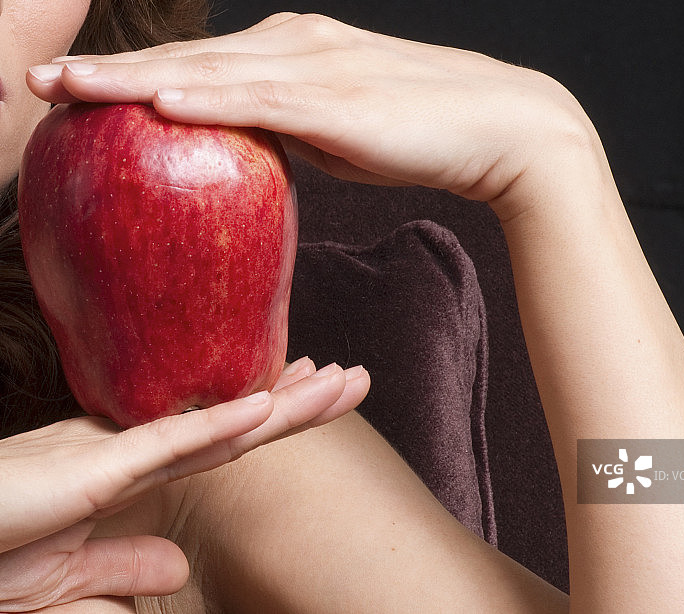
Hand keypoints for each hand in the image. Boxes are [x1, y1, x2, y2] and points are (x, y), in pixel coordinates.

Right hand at [0, 357, 367, 610]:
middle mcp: (135, 448)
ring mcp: (116, 453)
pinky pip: (166, 445)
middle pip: (236, 422)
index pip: (222, 439)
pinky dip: (218, 425)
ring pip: (219, 425)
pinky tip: (267, 408)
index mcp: (132, 466)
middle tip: (352, 377)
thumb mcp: (69, 569)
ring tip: (340, 380)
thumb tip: (179, 567)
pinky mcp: (91, 469)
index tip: (312, 394)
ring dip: (284, 404)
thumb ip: (126, 562)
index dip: (272, 416)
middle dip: (299, 400)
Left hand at [27, 13, 595, 214]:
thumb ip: (291, 128)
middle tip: (39, 82)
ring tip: (67, 90)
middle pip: (187, 57)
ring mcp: (316, 67)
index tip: (77, 92)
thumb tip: (252, 147)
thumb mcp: (340, 128)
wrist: (499, 125)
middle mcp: (295, 45)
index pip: (199, 63)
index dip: (134, 75)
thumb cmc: (420, 132)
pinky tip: (157, 105)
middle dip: (110, 72)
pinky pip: (261, 101)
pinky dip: (206, 102)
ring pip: (209, 72)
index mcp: (293, 50)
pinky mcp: (339, 100)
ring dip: (133, 80)